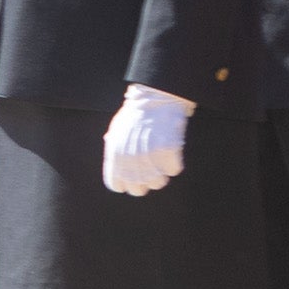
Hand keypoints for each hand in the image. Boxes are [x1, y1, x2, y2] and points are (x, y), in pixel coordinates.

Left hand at [102, 82, 191, 197]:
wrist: (156, 98)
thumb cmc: (136, 115)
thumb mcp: (116, 130)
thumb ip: (114, 149)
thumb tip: (114, 164)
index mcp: (114, 153)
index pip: (115, 184)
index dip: (126, 185)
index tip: (134, 180)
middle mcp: (130, 156)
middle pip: (137, 189)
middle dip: (145, 184)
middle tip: (151, 172)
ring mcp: (149, 154)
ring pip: (158, 184)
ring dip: (161, 175)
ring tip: (161, 161)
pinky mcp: (168, 149)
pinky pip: (173, 170)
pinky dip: (174, 164)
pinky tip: (171, 152)